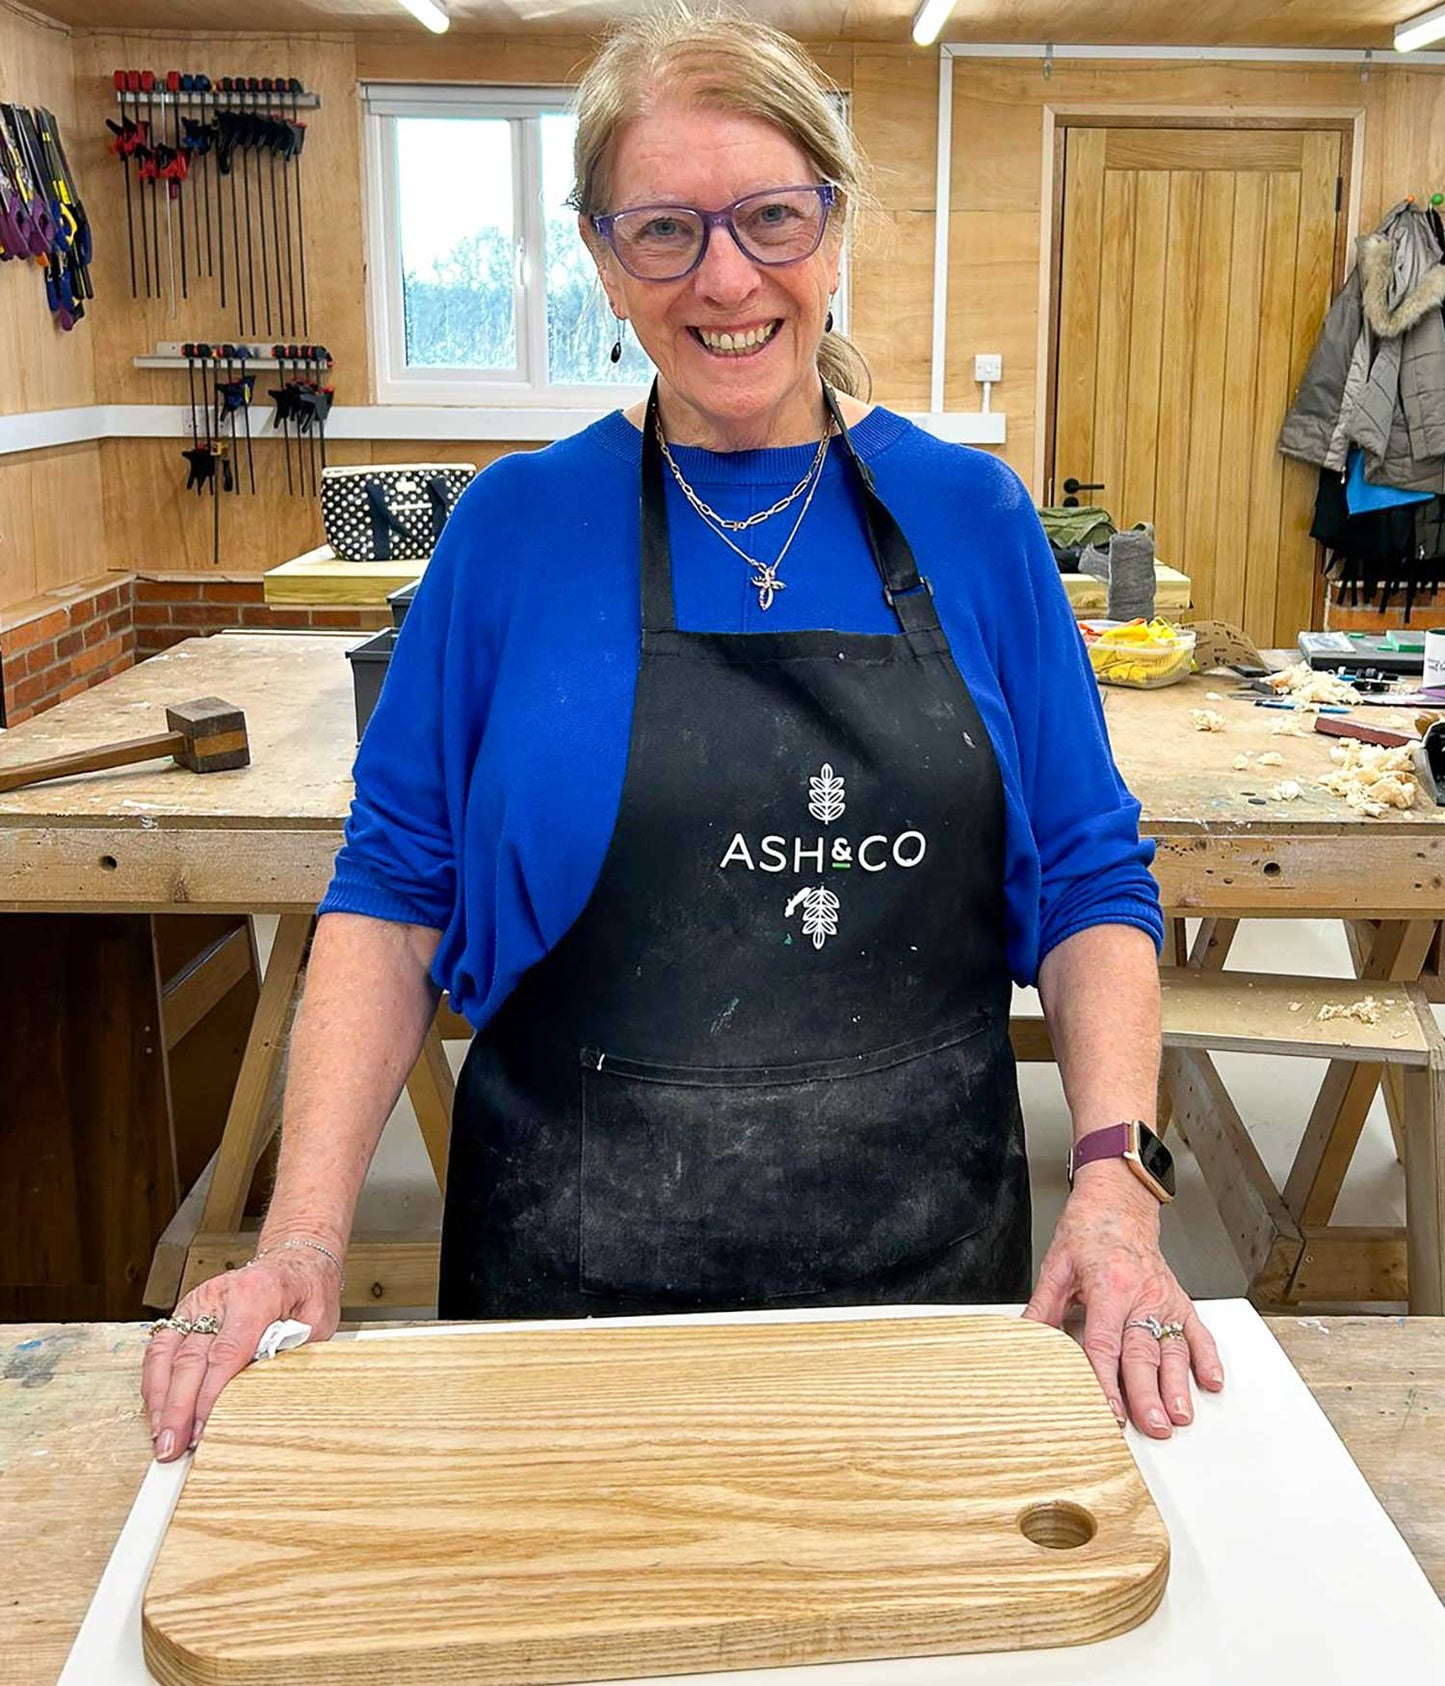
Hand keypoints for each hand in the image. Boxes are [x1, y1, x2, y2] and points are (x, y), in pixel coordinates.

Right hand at [140, 1248, 341, 1461]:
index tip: (202, 1429)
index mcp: (257, 1294)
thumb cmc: (307, 1290)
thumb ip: (290, 1352)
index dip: (210, 1395)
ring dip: (160, 1399)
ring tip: (160, 1436)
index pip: (227, 1352)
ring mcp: (198, 1301)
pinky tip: (156, 1409)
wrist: (295, 1260)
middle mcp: (221, 1295)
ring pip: (166, 1352)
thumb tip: (262, 1390)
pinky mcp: (186, 1311)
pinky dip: (154, 1381)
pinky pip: (161, 1347)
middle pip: (191, 1357)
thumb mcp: (316, 1320)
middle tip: (173, 1446)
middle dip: (178, 1407)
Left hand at [1023, 1161, 1223, 1436]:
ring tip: (1180, 1415)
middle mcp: (1141, 1294)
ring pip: (1173, 1347)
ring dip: (1178, 1384)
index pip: (1105, 1342)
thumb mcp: (1057, 1264)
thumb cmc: (1088, 1231)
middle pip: (1143, 1351)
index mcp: (1108, 1286)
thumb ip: (1043, 1306)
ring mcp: (1163, 1298)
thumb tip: (1025, 1338)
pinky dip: (1207, 1357)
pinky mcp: (1178, 1299)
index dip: (1106, 1379)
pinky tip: (1210, 1382)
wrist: (1119, 1203)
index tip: (1109, 1409)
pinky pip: (1196, 1331)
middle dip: (1148, 1392)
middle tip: (1152, 1425)